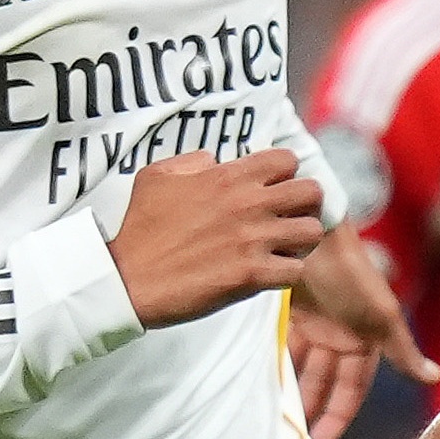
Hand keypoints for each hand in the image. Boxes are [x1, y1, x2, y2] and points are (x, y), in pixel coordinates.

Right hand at [105, 147, 327, 328]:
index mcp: (228, 177)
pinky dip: (287, 274)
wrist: (128, 278)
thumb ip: (191, 162)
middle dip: (305, 205)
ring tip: (284, 248)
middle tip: (288, 219)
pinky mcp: (252, 275)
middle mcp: (247, 204)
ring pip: (312, 232)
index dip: (286, 174)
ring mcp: (253, 240)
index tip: (273, 189)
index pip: (287, 160)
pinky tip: (270, 274)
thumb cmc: (139, 228)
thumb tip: (213, 160)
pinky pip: (297, 271)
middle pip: (312, 193)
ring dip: (301, 241)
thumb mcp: (156, 176)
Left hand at [286, 229, 436, 438]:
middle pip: (327, 383)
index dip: (338, 417)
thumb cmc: (350, 272)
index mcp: (368, 339)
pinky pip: (288, 346)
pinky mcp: (295, 310)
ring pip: (306, 367)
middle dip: (314, 409)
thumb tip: (435, 378)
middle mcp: (344, 335)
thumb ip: (403, 350)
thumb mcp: (381, 314)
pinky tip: (265, 382)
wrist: (312, 230)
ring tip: (276, 416)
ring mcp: (319, 322)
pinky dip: (280, 364)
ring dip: (295, 390)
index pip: (353, 390)